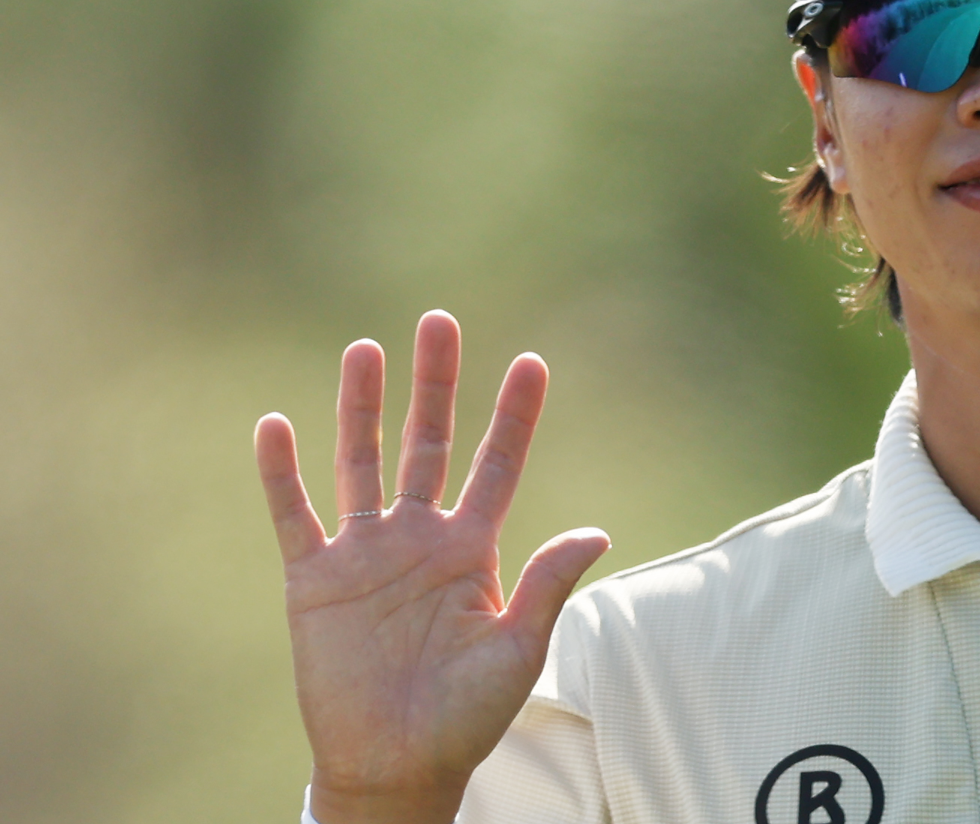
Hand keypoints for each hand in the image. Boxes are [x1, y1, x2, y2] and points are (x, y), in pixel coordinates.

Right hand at [256, 311, 610, 823]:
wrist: (399, 765)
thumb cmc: (467, 716)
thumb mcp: (518, 649)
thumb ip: (546, 586)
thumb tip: (596, 532)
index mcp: (473, 549)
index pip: (497, 464)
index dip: (513, 415)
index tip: (531, 362)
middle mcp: (420, 538)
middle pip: (428, 443)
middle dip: (435, 385)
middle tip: (439, 322)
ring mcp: (366, 554)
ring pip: (362, 463)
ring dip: (361, 408)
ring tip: (364, 350)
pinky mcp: (315, 580)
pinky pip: (296, 515)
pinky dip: (283, 473)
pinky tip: (276, 424)